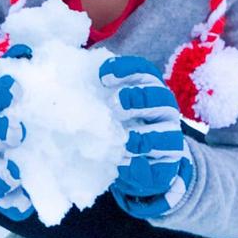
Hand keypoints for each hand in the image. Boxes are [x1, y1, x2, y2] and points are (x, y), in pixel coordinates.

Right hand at [0, 45, 32, 220]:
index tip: (16, 87)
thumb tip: (27, 51)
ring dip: (1, 174)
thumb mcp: (5, 86)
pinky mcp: (0, 188)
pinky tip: (26, 204)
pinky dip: (13, 203)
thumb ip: (17, 67)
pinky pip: (3, 200)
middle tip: (18, 130)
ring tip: (16, 172)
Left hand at [99, 55, 193, 218]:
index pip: (143, 71)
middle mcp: (164, 110)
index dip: (126, 70)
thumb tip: (67, 92)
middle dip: (137, 99)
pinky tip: (124, 166)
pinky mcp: (169, 165)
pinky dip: (142, 168)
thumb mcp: (109, 108)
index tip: (103, 76)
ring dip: (143, 137)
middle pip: (159, 98)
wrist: (141, 162)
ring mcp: (171, 137)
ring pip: (166, 134)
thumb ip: (96, 99)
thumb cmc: (119, 127)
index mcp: (150, 89)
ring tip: (125, 141)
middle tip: (115, 105)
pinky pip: (161, 168)